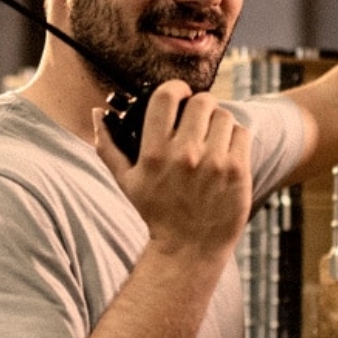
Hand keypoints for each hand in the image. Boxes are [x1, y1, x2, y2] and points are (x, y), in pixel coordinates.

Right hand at [95, 80, 250, 257]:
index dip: (176, 88)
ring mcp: (214, 164)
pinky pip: (241, 134)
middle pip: (202, 101)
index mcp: (154, 154)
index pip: (166, 97)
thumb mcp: (126, 182)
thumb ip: (108, 146)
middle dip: (200, 105)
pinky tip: (225, 153)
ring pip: (224, 115)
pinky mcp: (238, 172)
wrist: (189, 249)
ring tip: (212, 139)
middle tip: (198, 119)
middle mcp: (184, 156)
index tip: (180, 94)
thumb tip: (97, 113)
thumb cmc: (156, 213)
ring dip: (218, 122)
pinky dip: (235, 138)